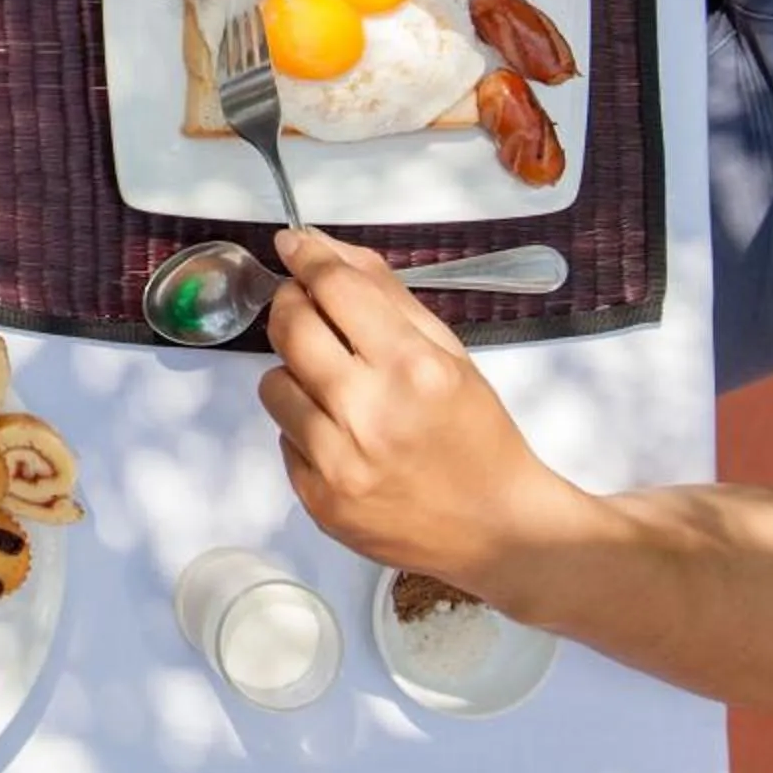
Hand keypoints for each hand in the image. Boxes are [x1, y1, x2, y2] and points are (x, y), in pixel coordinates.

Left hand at [258, 229, 588, 587]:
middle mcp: (369, 414)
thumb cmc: (480, 437)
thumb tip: (326, 249)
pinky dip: (305, 427)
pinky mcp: (319, 500)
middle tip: (305, 304)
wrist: (499, 529)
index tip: (293, 243)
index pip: (336, 290)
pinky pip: (283, 438)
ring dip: (295, 372)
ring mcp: (339, 463)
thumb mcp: (450, 354)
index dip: (308, 258)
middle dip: (291, 303)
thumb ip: (387, 296)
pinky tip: (344, 436)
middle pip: (290, 328)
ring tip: (336, 385)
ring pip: (273, 384)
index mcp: (412, 369)